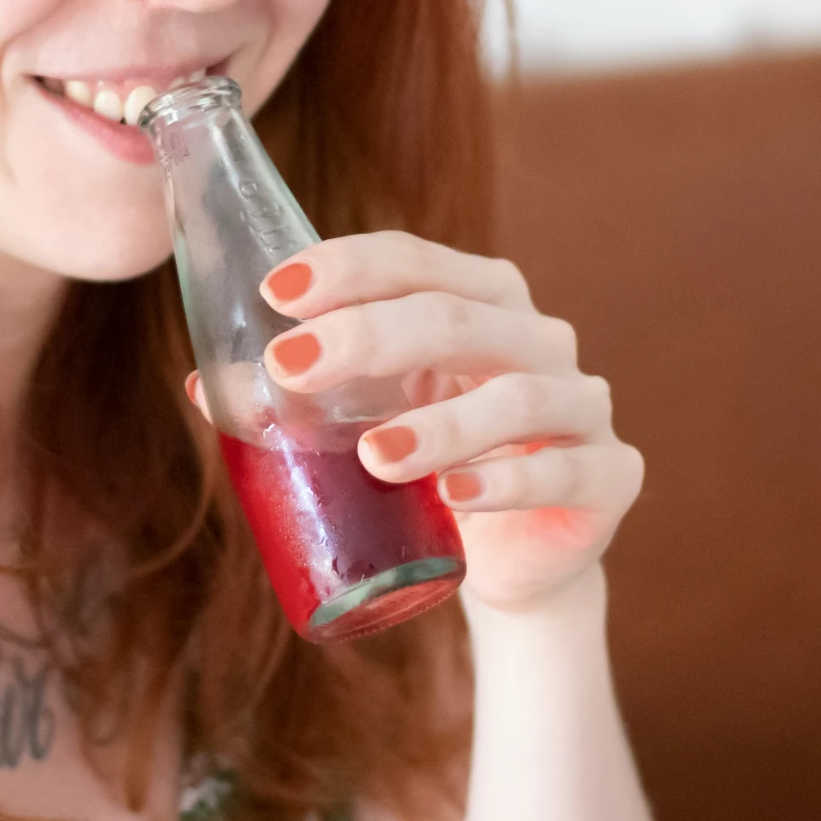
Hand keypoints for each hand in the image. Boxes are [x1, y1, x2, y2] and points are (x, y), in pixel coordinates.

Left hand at [186, 232, 642, 618]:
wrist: (515, 559)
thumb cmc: (431, 467)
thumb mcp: (367, 421)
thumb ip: (302, 397)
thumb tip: (209, 384)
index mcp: (480, 300)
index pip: (415, 261)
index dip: (347, 268)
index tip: (275, 293)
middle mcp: (538, 338)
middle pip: (457, 317)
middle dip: (368, 337)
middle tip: (291, 367)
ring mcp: (584, 404)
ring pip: (517, 395)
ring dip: (440, 424)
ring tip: (374, 456)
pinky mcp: (612, 475)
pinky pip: (565, 469)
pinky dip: (506, 481)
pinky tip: (454, 498)